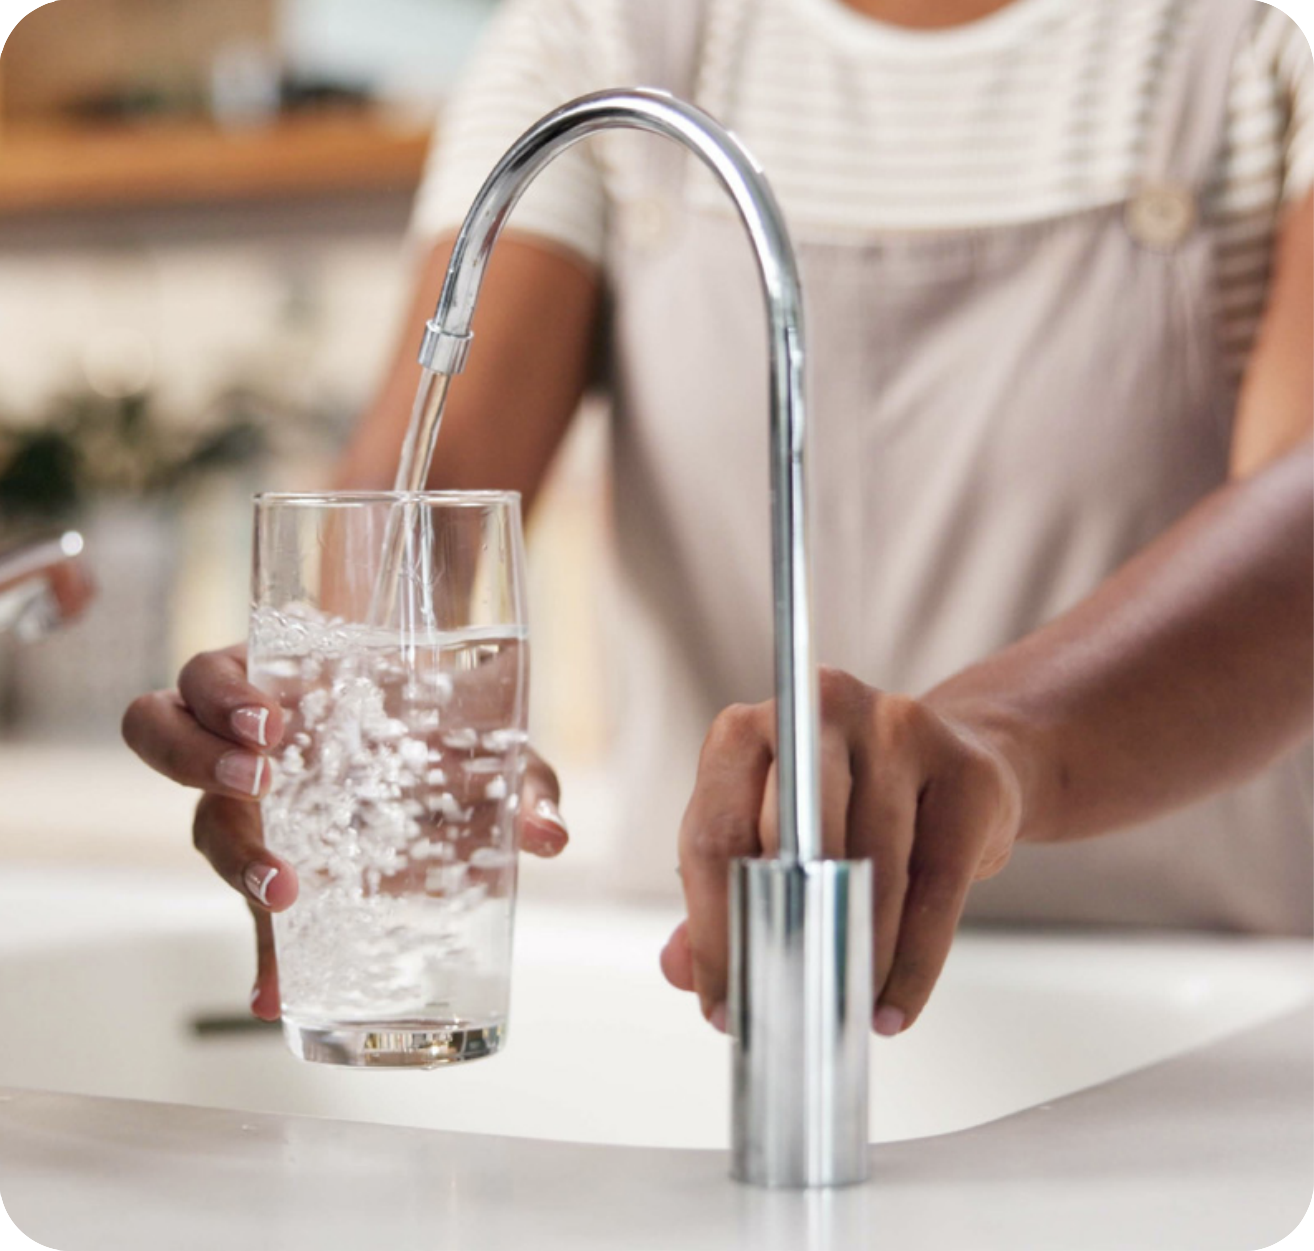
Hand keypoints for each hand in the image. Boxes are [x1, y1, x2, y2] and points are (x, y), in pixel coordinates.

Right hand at [122, 644, 568, 1019]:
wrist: (438, 759)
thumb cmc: (441, 727)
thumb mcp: (482, 739)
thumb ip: (519, 778)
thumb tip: (549, 834)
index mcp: (277, 684)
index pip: (211, 678)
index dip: (222, 697)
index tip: (269, 723)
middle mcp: (244, 744)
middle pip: (163, 734)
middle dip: (198, 756)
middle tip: (261, 777)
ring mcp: (251, 808)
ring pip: (197, 819)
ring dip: (229, 849)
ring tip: (279, 884)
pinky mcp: (273, 865)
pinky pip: (248, 909)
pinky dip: (265, 952)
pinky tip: (279, 987)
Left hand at [660, 668, 1022, 1035]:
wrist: (958, 760)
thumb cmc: (849, 803)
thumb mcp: (771, 833)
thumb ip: (721, 894)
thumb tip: (678, 968)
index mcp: (750, 727)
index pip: (715, 834)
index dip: (714, 928)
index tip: (723, 1000)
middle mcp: (821, 711)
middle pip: (790, 844)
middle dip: (785, 939)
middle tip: (783, 1008)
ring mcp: (898, 730)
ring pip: (869, 870)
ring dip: (853, 957)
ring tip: (841, 1012)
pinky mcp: (966, 772)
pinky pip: (936, 887)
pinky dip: (912, 964)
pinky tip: (892, 1006)